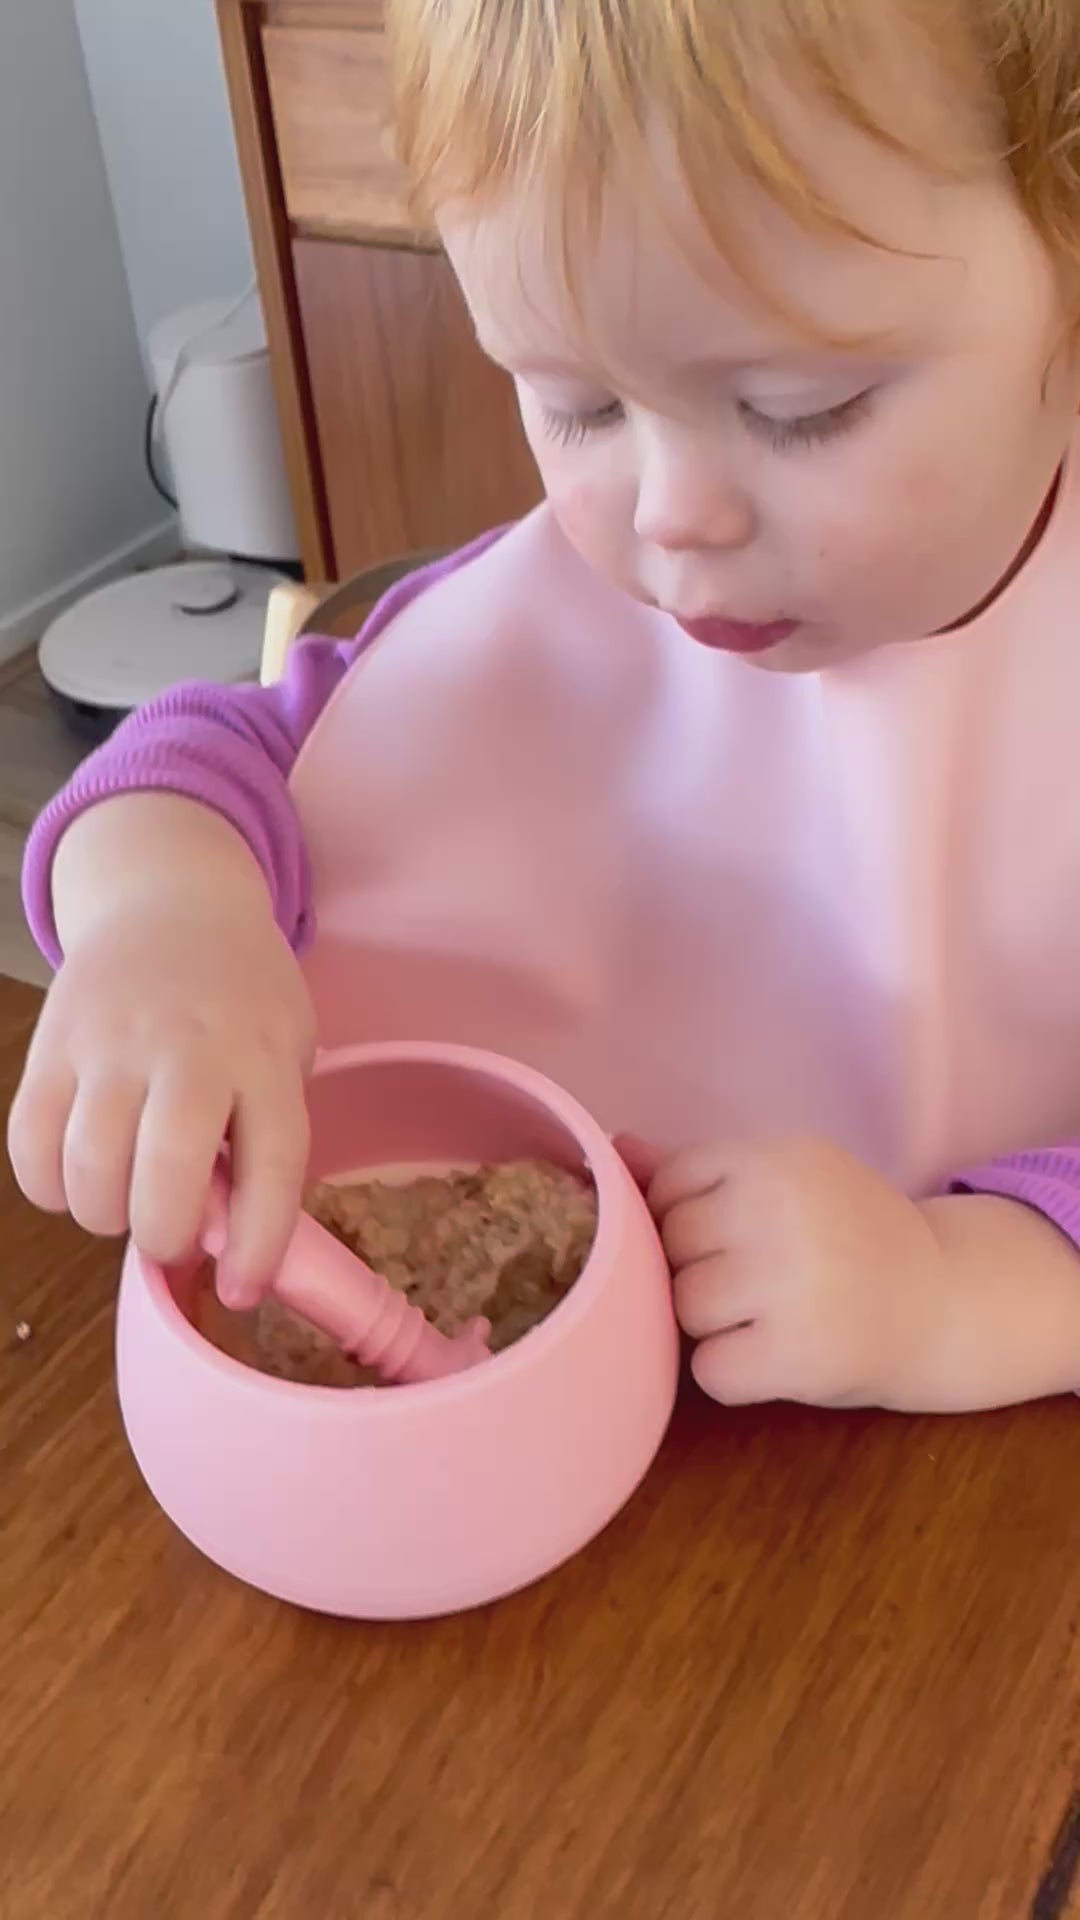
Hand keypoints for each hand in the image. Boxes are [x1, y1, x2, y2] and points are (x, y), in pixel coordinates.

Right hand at [8, 896, 314, 1307]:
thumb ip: (264, 1129)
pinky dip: (48, 1185)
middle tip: (170, 1236)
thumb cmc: (241, 997)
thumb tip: (224, 1232)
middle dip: (165, 1235)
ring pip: (89, 1167)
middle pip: (167, 1172)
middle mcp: (189, 1048)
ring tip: (124, 1202)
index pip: (272, 1163)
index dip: (257, 1243)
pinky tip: (75, 1178)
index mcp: (264, 1056)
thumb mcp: (286, 1046)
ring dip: (103, 1214)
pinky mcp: (51, 1045)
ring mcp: (112, 1043)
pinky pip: (29, 1142)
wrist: (171, 901)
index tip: (242, 1291)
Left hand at [642, 1136, 949, 1409]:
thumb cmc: (847, 1239)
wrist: (941, 1301)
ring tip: (769, 1317)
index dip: (688, 1217)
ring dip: (713, 1324)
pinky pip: (709, 1370)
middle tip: (761, 1280)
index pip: (671, 1183)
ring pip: (683, 1307)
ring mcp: (789, 1283)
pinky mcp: (797, 1354)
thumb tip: (615, 1149)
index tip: (735, 1234)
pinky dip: (734, 1375)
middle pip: (670, 1245)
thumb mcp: (784, 1184)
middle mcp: (780, 1211)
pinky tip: (777, 1357)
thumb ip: (698, 1170)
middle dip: (701, 1268)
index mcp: (775, 1157)